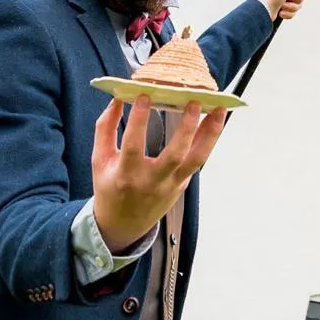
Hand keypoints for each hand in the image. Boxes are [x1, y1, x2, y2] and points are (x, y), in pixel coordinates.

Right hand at [90, 98, 227, 252]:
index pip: (133, 146)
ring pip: (197, 159)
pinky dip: (208, 139)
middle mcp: (153, 181)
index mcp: (127, 174)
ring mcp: (172, 184)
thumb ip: (105, 128)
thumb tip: (118, 99)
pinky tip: (214, 120)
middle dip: (186, 128)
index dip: (139, 120)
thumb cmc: (110, 187)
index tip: (145, 95)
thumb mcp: (100, 160)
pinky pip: (198, 160)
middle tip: (193, 101)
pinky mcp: (183, 184)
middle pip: (175, 155)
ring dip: (211, 133)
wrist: (124, 224)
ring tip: (219, 109)